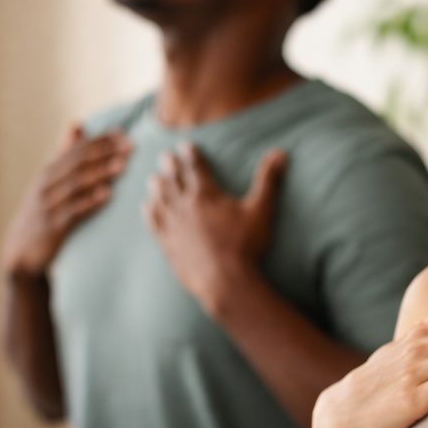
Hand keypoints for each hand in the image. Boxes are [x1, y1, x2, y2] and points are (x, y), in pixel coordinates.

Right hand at [2, 125, 131, 277]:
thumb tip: (77, 124)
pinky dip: (90, 202)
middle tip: (130, 146)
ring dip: (100, 173)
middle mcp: (46, 184)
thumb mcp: (50, 182)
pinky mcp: (52, 227)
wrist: (21, 253)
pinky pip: (73, 211)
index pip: (77, 149)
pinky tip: (107, 195)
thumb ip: (64, 155)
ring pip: (76, 183)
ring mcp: (48, 205)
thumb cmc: (43, 214)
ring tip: (122, 165)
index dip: (100, 140)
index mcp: (49, 171)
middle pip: (78, 162)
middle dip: (105, 152)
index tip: (123, 134)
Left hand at [143, 144, 286, 317]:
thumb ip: (269, 181)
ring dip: (157, 187)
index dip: (190, 155)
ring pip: (161, 200)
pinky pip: (154, 224)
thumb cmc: (245, 246)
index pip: (195, 168)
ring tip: (153, 178)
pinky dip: (150, 213)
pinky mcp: (169, 245)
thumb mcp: (261, 211)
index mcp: (206, 196)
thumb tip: (281, 153)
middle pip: (174, 180)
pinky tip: (147, 207)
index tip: (185, 145)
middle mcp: (185, 207)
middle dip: (170, 166)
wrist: (225, 282)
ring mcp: (174, 227)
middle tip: (165, 156)